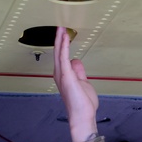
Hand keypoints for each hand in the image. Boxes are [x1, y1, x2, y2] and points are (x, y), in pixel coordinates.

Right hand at [53, 27, 98, 141]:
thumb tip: (75, 60)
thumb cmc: (82, 102)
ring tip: (61, 28)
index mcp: (64, 75)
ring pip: (59, 52)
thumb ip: (79, 71)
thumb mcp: (82, 82)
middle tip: (60, 26)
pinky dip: (64, 46)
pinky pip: (64, 57)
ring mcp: (62, 74)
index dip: (62, 44)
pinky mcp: (66, 75)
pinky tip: (65, 37)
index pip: (62, 56)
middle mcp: (60, 73)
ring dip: (60, 39)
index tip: (64, 33)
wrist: (82, 115)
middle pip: (58, 52)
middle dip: (59, 38)